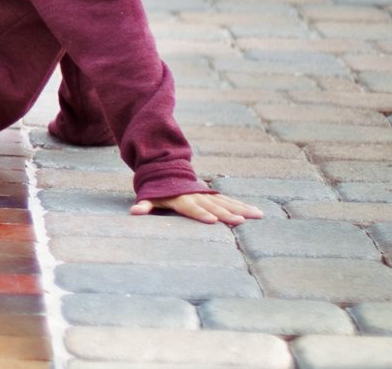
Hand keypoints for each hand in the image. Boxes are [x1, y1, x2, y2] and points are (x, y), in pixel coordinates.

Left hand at [131, 192, 263, 225]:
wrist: (169, 169)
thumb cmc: (158, 189)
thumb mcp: (149, 195)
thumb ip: (144, 204)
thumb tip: (134, 212)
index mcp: (182, 198)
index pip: (192, 208)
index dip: (201, 214)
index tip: (212, 221)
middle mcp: (198, 196)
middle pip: (214, 206)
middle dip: (228, 214)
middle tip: (241, 221)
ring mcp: (208, 195)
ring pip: (227, 203)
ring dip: (242, 210)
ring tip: (257, 215)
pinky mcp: (214, 195)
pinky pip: (230, 201)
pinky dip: (243, 206)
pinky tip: (257, 212)